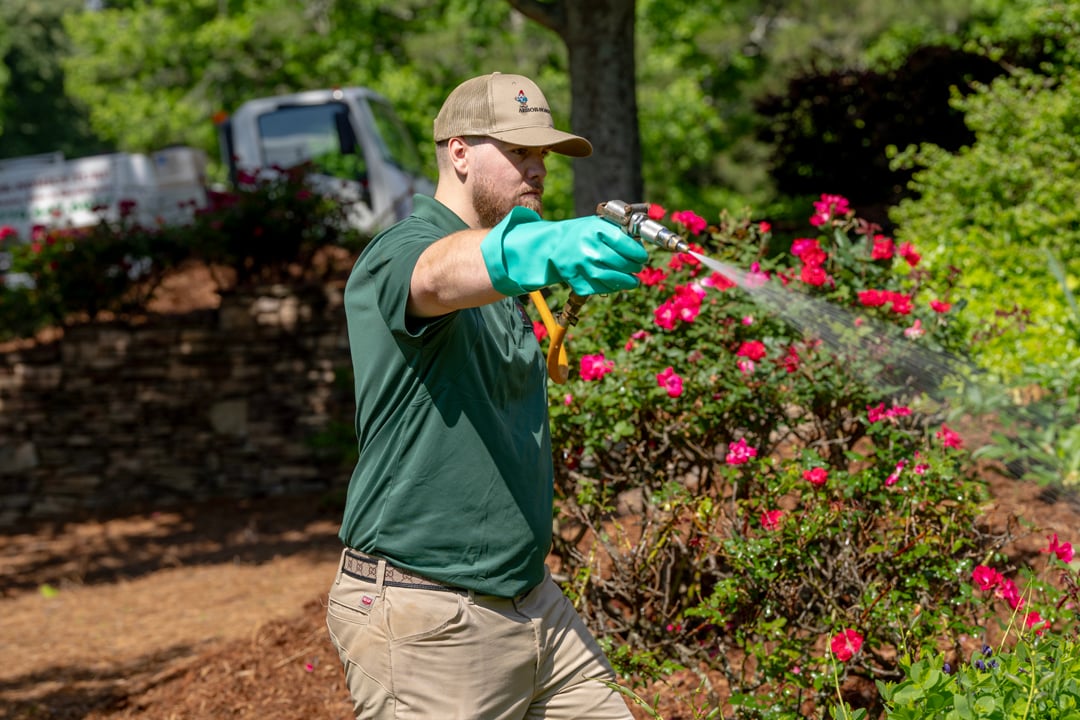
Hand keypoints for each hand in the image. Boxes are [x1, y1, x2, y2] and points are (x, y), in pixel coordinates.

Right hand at [481, 207, 648, 295]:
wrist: (552, 245)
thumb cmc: (582, 233)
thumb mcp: (598, 224)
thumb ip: (619, 230)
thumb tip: (643, 243)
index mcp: (594, 229)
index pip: (625, 244)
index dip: (638, 253)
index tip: (642, 257)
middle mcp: (586, 247)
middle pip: (621, 263)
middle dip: (634, 267)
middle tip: (638, 268)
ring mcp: (579, 266)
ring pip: (611, 278)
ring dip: (626, 282)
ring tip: (633, 281)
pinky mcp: (575, 280)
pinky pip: (599, 288)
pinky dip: (611, 288)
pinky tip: (616, 284)